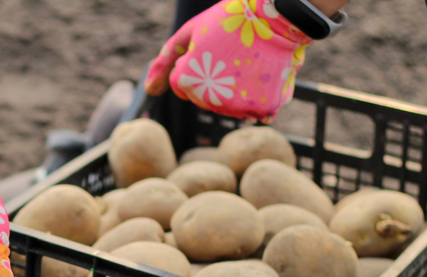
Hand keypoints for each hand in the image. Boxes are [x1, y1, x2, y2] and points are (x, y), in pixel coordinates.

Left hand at [145, 0, 310, 122]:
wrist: (277, 15)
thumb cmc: (230, 20)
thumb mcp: (190, 33)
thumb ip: (165, 62)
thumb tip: (149, 92)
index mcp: (188, 80)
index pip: (182, 86)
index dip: (197, 64)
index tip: (213, 48)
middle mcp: (209, 99)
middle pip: (204, 100)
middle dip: (214, 80)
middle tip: (233, 54)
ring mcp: (236, 106)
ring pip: (228, 107)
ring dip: (236, 90)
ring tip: (248, 63)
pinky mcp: (261, 109)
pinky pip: (253, 112)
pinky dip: (258, 98)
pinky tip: (262, 77)